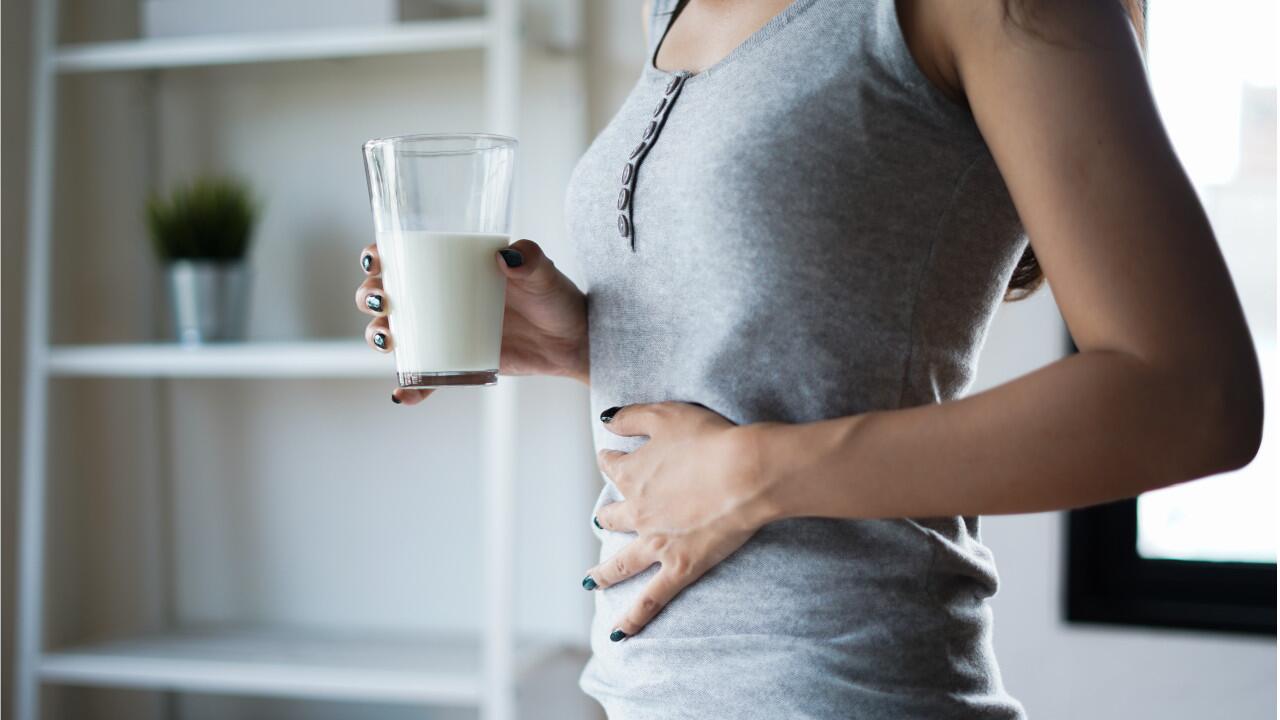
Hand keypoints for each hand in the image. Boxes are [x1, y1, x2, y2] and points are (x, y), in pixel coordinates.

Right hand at [355, 238, 589, 403]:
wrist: (573, 340)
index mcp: (452, 267)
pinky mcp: (456, 363)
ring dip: (379, 337)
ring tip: (389, 343)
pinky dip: (409, 388)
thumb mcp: (545, 275)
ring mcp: (444, 332)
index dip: (377, 257)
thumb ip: (531, 260)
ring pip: (396, 334)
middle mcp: (439, 298)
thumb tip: (505, 257)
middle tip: (382, 302)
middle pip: (385, 295)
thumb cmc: (556, 298)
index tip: (376, 261)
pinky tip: (401, 395)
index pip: (402, 256)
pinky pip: (424, 377)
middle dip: (370, 297)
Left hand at [583, 402, 778, 640]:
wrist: (744, 472)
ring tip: (591, 580)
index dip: (612, 459)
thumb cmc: (710, 438)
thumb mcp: (665, 414)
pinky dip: (633, 618)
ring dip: (603, 572)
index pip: (611, 465)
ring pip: (620, 563)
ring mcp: (655, 543)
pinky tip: (619, 633)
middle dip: (608, 515)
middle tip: (607, 517)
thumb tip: (606, 422)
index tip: (614, 456)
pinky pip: (651, 600)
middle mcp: (637, 511)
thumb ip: (631, 418)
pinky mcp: (680, 566)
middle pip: (612, 515)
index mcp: (632, 473)